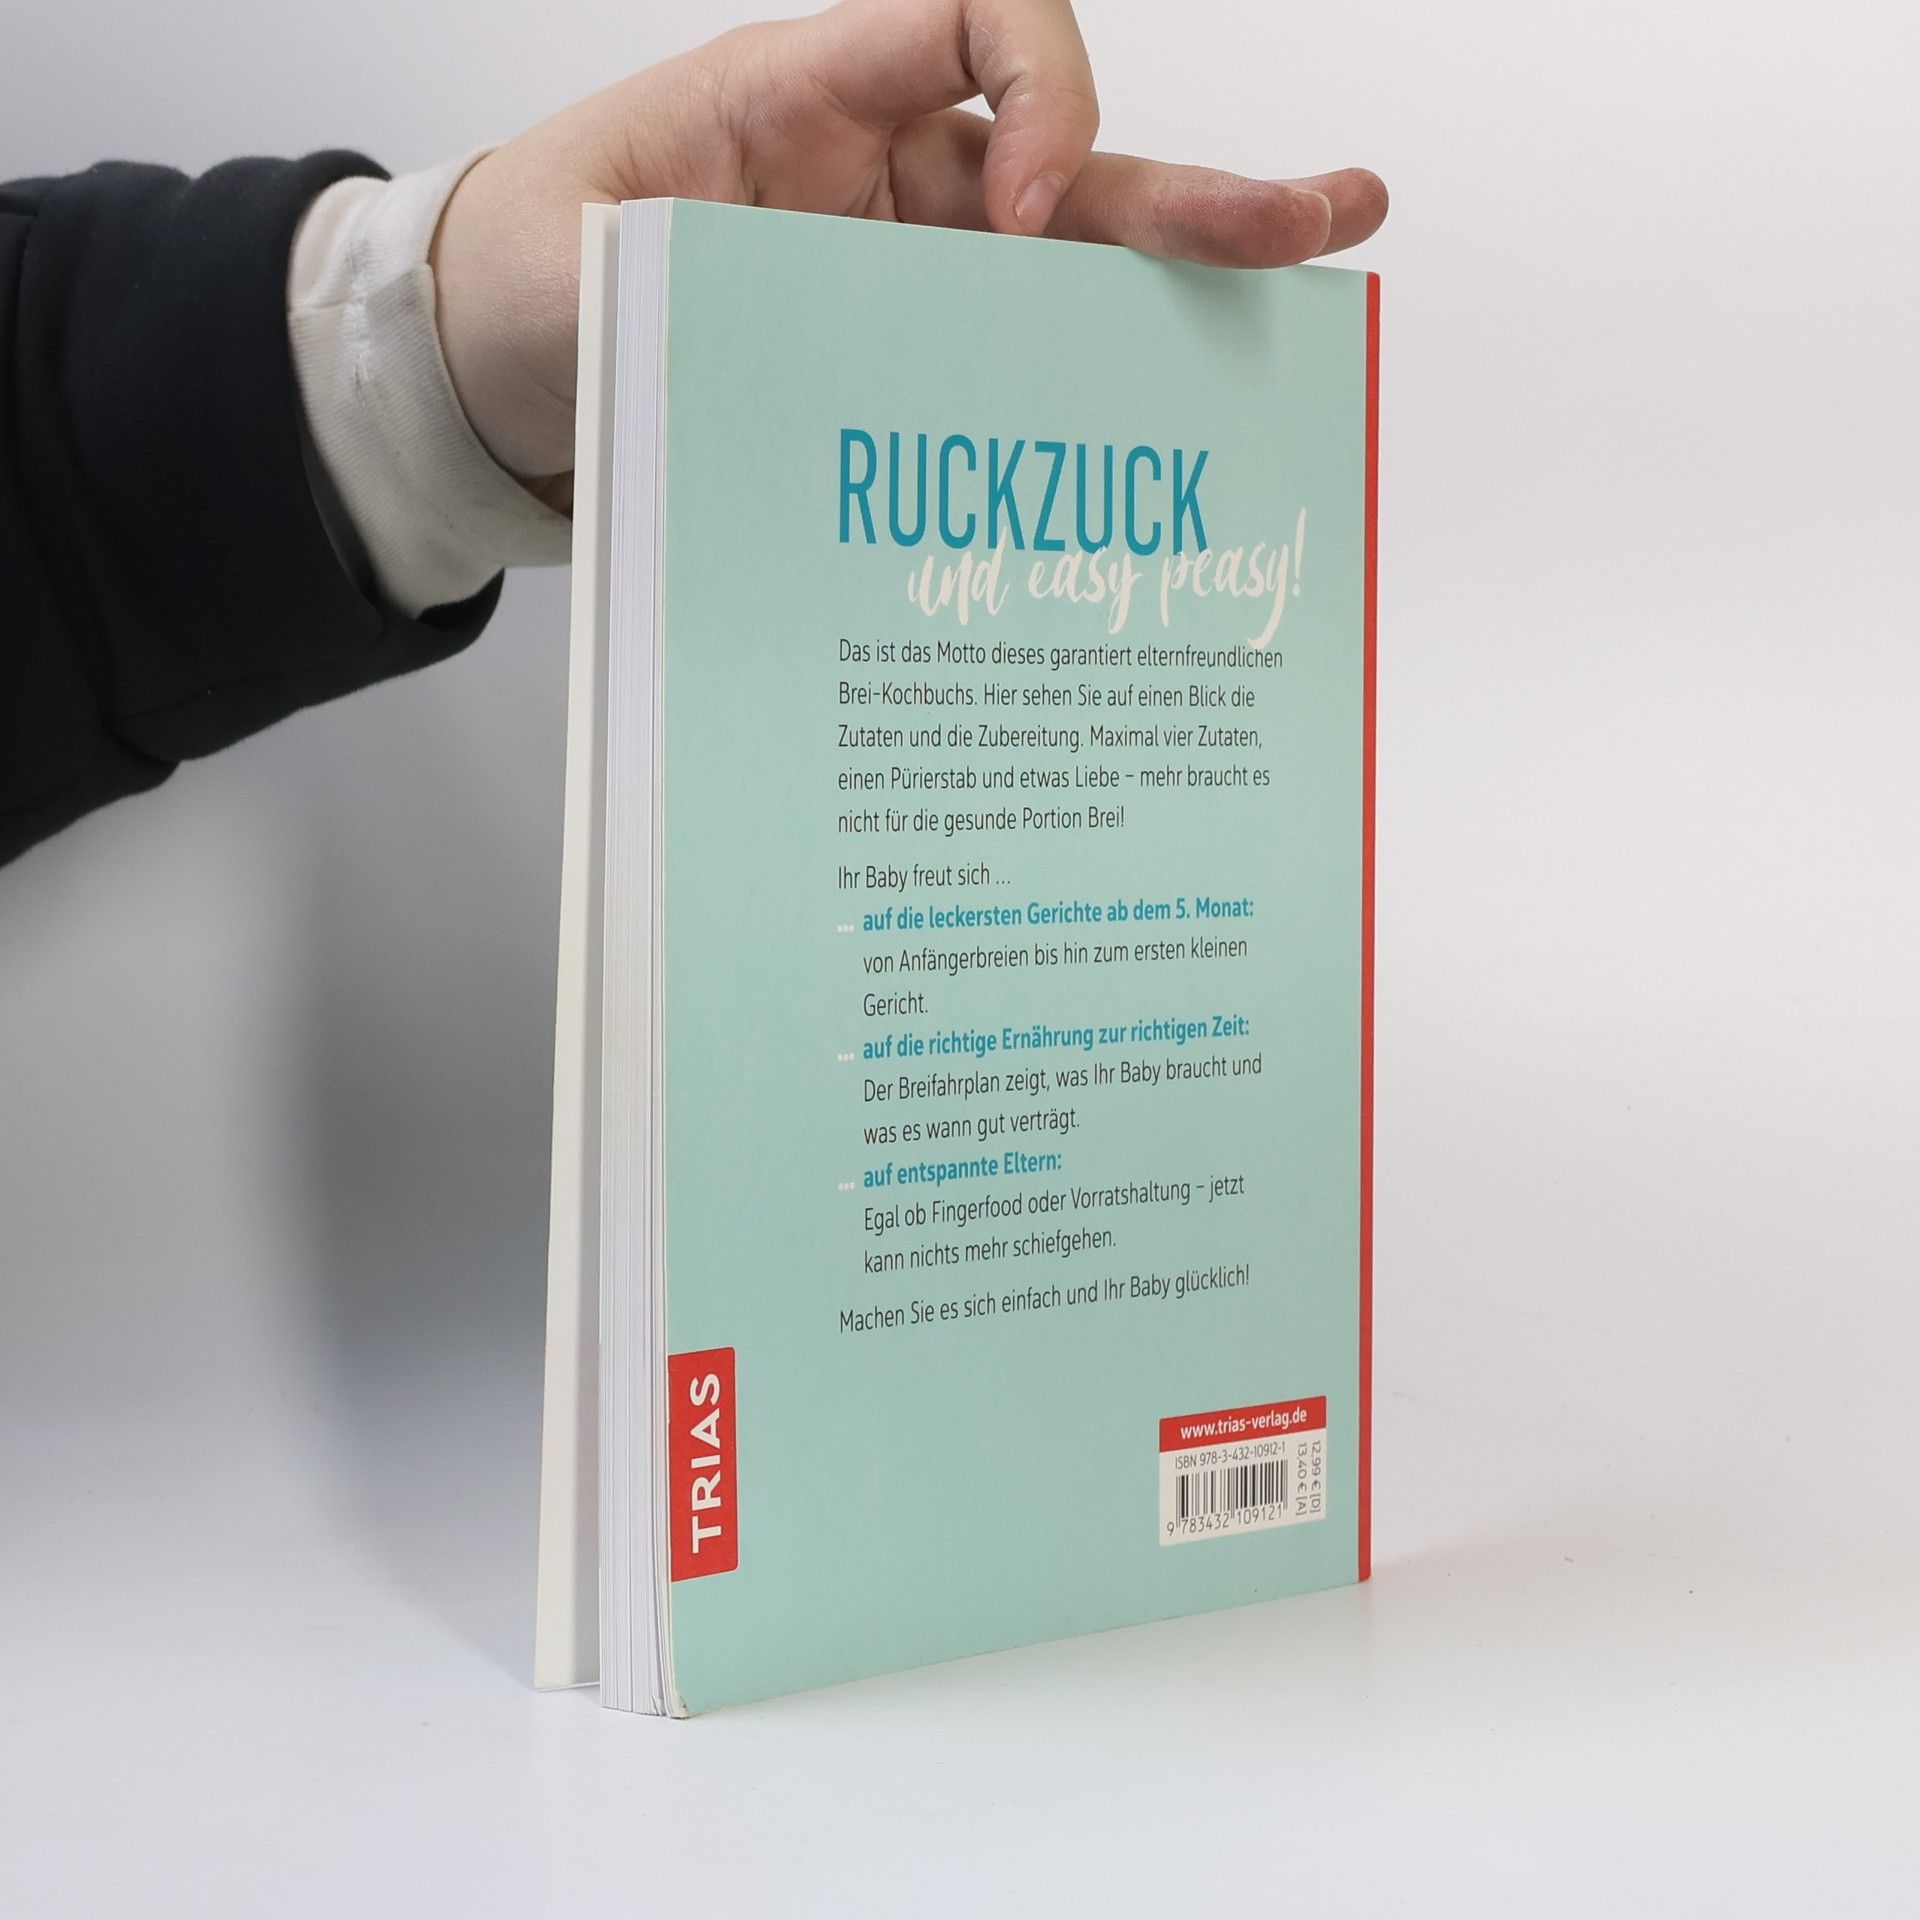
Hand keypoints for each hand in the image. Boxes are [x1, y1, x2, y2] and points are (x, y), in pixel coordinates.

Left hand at [431, 0, 1387, 504]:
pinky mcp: (899, 362)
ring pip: (1065, 277)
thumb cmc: (529, 275)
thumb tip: (764, 346)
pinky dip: (1079, 405)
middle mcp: (878, 175)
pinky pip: (1007, 373)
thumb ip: (669, 280)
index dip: (1034, 93)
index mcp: (806, 98)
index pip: (970, 19)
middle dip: (1190, 199)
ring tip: (1302, 313)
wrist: (497, 359)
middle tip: (1321, 217)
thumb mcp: (577, 260)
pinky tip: (1156, 445)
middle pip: (1065, 162)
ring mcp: (901, 273)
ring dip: (1179, 298)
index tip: (1017, 215)